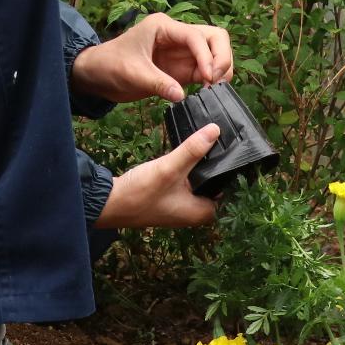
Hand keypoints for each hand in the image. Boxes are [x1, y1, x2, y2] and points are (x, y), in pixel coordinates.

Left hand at [69, 13, 233, 103]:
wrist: (97, 75)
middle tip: (214, 81)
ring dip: (220, 68)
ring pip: (215, 52)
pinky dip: (213, 80)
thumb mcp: (131, 73)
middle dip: (221, 58)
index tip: (207, 77)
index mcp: (164, 27)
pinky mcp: (182, 68)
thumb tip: (181, 96)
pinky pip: (206, 70)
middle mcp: (177, 36)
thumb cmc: (109, 65)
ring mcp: (182, 52)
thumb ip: (157, 83)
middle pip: (214, 38)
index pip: (195, 36)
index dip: (206, 56)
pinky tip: (207, 93)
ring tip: (212, 89)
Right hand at [95, 123, 221, 229]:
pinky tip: (187, 156)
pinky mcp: (169, 200)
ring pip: (199, 183)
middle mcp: (193, 213)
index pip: (227, 189)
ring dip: (201, 168)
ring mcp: (180, 208)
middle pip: (214, 186)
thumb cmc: (140, 193)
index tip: (235, 149)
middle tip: (223, 141)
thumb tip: (215, 130)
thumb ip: (192, 150)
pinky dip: (188, 172)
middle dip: (215, 166)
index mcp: (201, 212)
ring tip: (208, 144)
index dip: (231, 170)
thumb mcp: (169, 168)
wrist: (108, 204)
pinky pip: (186, 184)